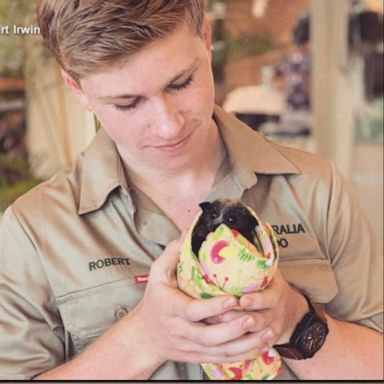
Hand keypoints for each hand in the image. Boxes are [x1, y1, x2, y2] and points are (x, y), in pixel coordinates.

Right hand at [123, 232, 271, 366]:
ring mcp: (192, 347)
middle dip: (234, 329)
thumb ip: (171, 254)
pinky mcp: (199, 356)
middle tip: (253, 317)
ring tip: (267, 334)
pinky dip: (243, 355)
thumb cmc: (155, 301)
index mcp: (172, 309)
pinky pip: (223, 360)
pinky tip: (260, 346)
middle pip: (210, 337)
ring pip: (221, 351)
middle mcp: (182, 331)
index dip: (213, 307)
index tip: (232, 299)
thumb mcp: (157, 275)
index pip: (193, 311)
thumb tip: (187, 232)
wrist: (145, 337)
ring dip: (245, 345)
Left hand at [207, 269, 308, 349]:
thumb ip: (257, 261)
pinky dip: (242, 346)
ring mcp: (271, 329)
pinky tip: (227, 344)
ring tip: (218, 329)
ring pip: (254, 335)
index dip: (256, 300)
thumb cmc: (272, 286)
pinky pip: (254, 347)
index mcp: (277, 293)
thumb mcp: (270, 272)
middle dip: (241, 319)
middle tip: (223, 315)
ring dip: (237, 333)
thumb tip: (240, 239)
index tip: (241, 299)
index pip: (268, 298)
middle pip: (260, 320)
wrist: (292, 311)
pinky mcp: (265, 341)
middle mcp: (275, 313)